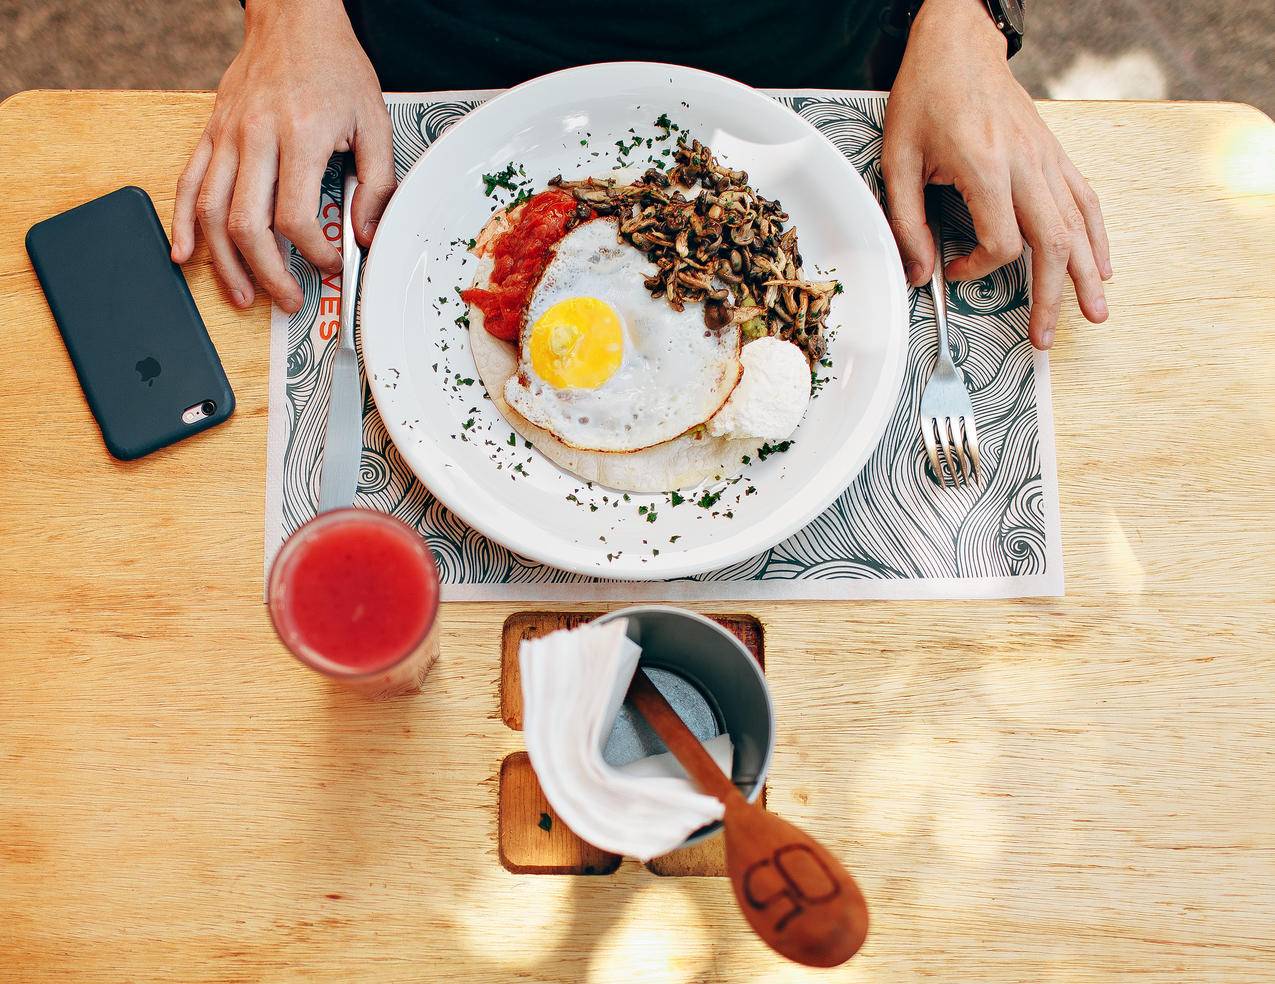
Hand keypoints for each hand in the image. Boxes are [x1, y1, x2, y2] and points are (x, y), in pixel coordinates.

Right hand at [170, 0, 394, 312]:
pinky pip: (188, 183)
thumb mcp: (375, 121)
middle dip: (268, 273)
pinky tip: (184, 253)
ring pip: (212, 212)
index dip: (314, 252)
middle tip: (288, 299)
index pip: (296, 215)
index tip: (329, 264)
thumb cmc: (335, 67)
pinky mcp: (211, 132)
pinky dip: (182, 223)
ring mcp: (228, 135)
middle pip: (248, 223)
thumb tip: (364, 233)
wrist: (295, 19)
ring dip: (225, 263)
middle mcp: (257, 136)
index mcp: (301, 135)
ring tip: (243, 295)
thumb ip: (376, 182)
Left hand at [882, 0, 1111, 348]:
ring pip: (1077, 225)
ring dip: (1085, 274)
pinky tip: (1099, 265)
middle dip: (1053, 296)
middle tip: (1045, 337)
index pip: (1001, 241)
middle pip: (1053, 242)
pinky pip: (1084, 200)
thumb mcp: (897, 160)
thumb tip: (919, 273)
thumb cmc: (926, 97)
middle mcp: (1026, 164)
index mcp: (986, 167)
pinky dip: (1095, 236)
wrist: (957, 46)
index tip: (953, 271)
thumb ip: (906, 222)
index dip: (978, 268)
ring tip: (1095, 313)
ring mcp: (1046, 158)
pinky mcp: (1053, 154)